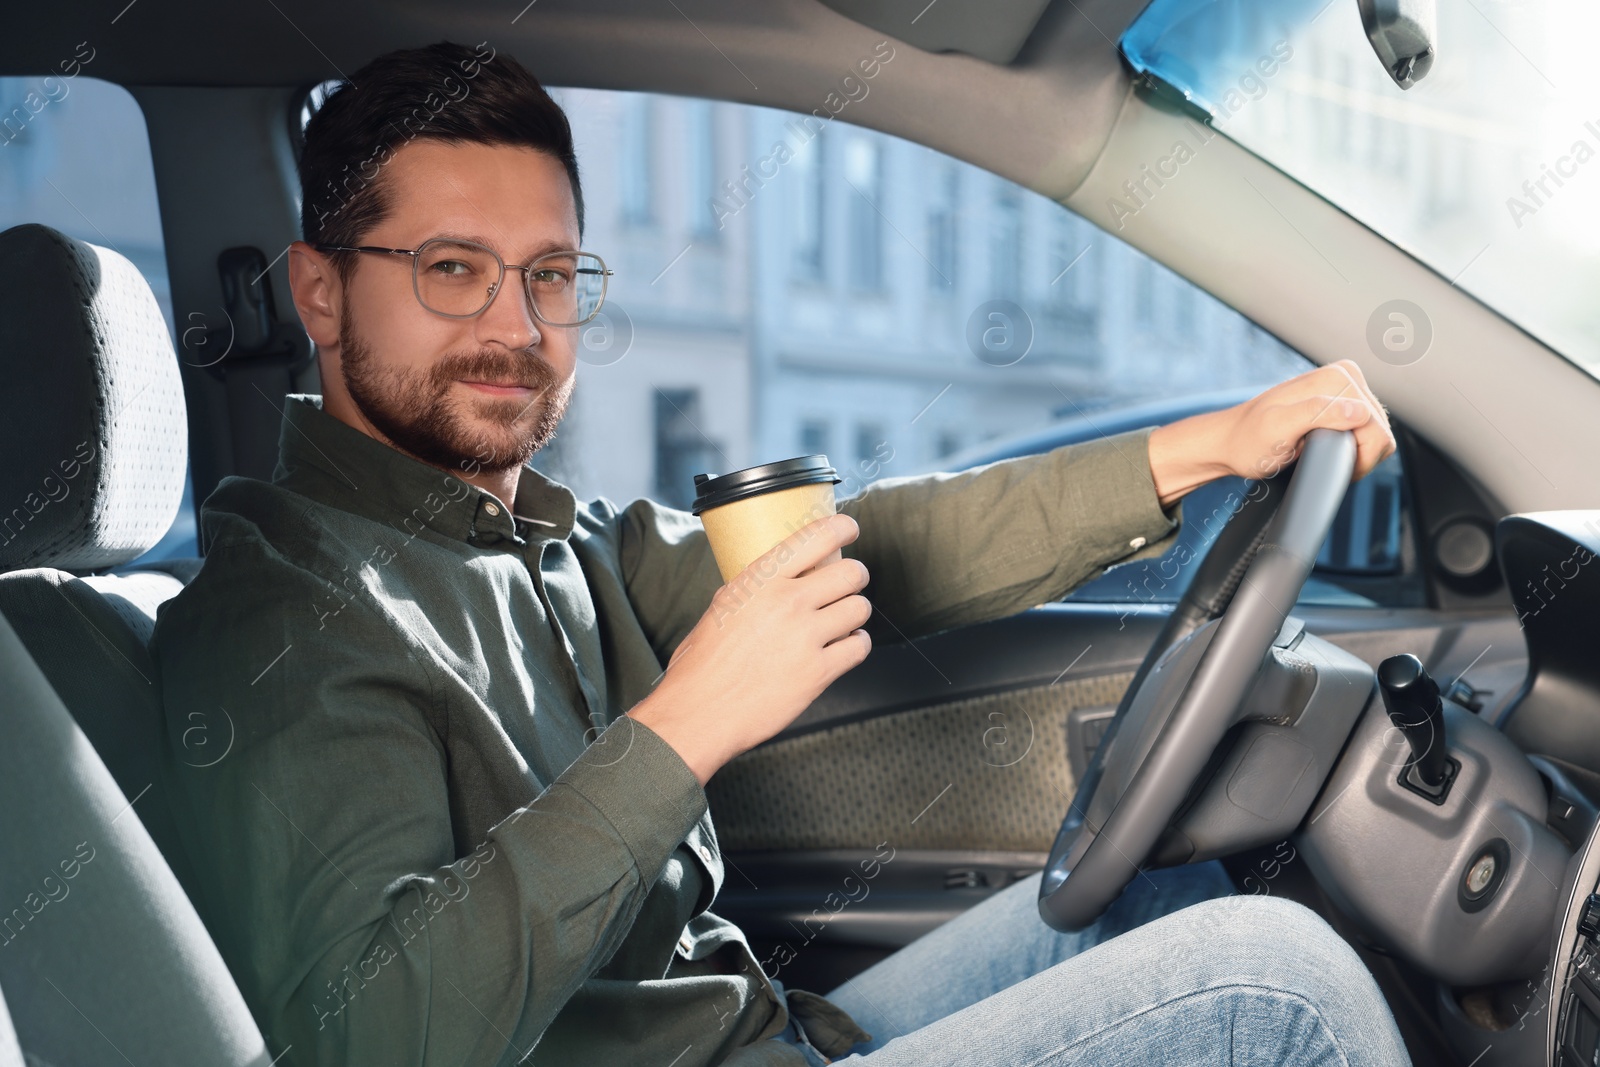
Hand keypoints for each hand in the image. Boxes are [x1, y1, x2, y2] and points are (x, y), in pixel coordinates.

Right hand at [628, 514, 872, 783]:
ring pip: (860, 608)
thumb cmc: (701, 664)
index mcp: (761, 580)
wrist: (698, 713)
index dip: (843, 529)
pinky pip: (860, 647)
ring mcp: (806, 637)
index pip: (818, 536)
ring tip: (842, 622)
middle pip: (852, 573)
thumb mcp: (722, 607)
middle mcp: (788, 602)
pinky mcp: (818, 672)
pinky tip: (842, 648)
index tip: (850, 531)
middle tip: (848, 585)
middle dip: (855, 578)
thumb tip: (781, 578)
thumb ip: (757, 588)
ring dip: (855, 614)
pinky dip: (856, 646)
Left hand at [1146, 359, 1395, 505]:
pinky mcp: (1342, 403)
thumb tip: (1358, 411)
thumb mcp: (1277, 429)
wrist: (1230, 443)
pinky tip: (1324, 449)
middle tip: (1317, 460)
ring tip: (1317, 454)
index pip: (1376, 425)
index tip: (1327, 464)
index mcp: (1336, 378)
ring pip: (1376, 434)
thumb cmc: (1247, 441)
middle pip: (1380, 430)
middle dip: (1357, 455)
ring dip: (1354, 453)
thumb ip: (1317, 414)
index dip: (1359, 456)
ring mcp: (1344, 389)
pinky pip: (1366, 433)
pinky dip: (1351, 449)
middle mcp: (1344, 377)